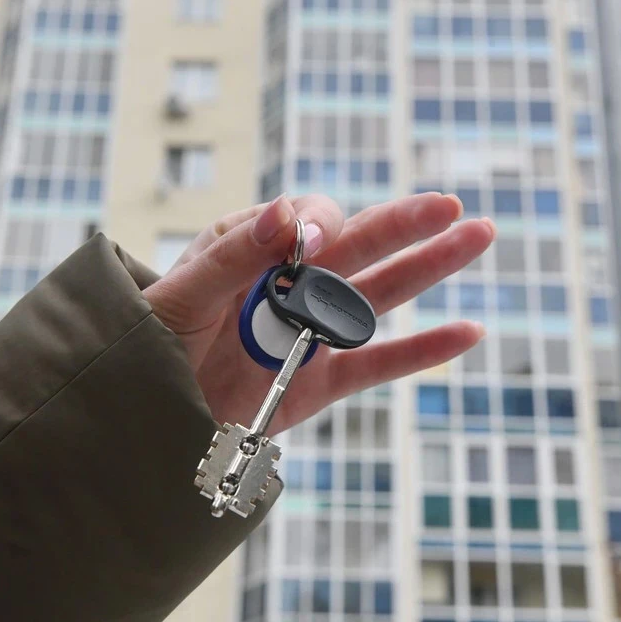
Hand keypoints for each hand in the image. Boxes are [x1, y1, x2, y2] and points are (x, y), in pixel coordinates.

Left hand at [143, 193, 494, 434]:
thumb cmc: (146, 344)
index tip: (317, 241)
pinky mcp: (321, 381)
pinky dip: (423, 351)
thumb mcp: (181, 294)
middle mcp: (289, 283)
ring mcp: (310, 331)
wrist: (141, 416)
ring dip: (430, 267)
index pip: (305, 221)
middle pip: (360, 247)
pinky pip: (378, 364)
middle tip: (452, 206)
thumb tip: (285, 214)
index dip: (322, 225)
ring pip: (380, 295)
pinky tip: (468, 332)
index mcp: (252, 246)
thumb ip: (234, 255)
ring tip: (478, 235)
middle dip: (406, 225)